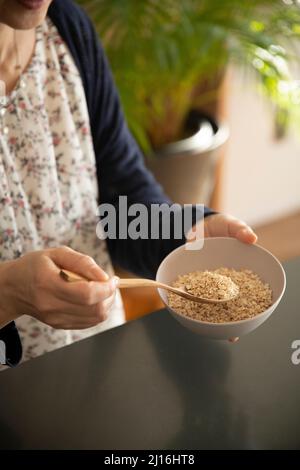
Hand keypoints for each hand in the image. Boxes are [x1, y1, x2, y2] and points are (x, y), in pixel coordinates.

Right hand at [0, 246, 116, 329]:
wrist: (14, 288)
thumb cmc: (36, 266)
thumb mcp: (57, 254)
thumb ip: (82, 262)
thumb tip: (104, 276)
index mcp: (48, 284)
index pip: (86, 294)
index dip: (106, 288)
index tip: (113, 279)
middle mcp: (50, 305)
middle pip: (94, 309)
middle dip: (109, 295)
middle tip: (109, 283)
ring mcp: (55, 319)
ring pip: (94, 318)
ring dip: (106, 303)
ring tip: (101, 289)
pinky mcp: (59, 325)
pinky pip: (89, 322)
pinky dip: (97, 311)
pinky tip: (92, 298)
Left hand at [188, 213, 256, 343]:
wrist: (196, 225)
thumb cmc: (219, 227)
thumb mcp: (231, 225)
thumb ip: (240, 230)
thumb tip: (252, 238)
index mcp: (237, 272)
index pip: (247, 291)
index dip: (251, 304)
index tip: (252, 315)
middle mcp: (224, 281)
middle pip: (229, 303)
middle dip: (231, 319)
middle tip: (232, 333)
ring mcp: (207, 282)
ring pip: (210, 303)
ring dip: (210, 316)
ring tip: (212, 330)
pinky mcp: (191, 279)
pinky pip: (190, 293)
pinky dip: (187, 303)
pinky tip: (184, 311)